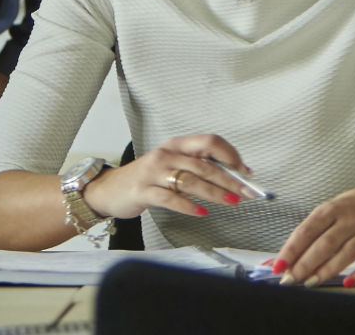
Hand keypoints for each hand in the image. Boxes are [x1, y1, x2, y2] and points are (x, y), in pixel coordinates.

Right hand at [80, 134, 252, 220]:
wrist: (109, 189)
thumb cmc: (145, 178)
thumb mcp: (171, 165)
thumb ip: (196, 167)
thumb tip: (232, 176)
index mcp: (176, 145)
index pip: (209, 141)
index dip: (229, 154)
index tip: (245, 170)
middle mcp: (166, 155)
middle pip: (204, 164)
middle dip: (229, 179)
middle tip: (246, 192)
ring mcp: (153, 173)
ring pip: (190, 180)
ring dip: (214, 192)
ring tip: (231, 202)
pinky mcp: (143, 191)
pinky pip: (170, 198)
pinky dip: (188, 206)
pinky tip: (202, 212)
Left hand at [270, 178, 354, 286]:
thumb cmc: (354, 209)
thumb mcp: (330, 212)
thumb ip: (308, 235)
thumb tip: (279, 260)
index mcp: (332, 209)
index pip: (308, 230)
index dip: (292, 249)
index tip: (278, 266)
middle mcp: (351, 219)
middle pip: (326, 243)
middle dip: (306, 263)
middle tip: (291, 279)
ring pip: (348, 253)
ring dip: (328, 270)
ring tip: (311, 283)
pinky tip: (347, 283)